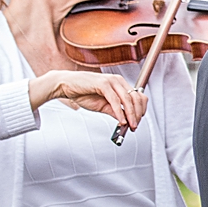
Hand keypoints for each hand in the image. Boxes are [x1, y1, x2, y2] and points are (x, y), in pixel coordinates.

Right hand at [30, 70, 147, 129]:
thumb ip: (115, 111)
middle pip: (136, 98)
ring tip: (130, 125)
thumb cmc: (83, 93)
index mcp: (120, 84)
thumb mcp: (103, 106)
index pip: (138, 96)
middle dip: (137, 114)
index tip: (138, 121)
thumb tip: (126, 121)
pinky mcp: (103, 84)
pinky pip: (115, 100)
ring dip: (131, 115)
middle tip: (135, 126)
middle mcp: (118, 81)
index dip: (141, 109)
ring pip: (127, 99)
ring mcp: (111, 81)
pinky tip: (121, 121)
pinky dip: (120, 112)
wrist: (66, 85)